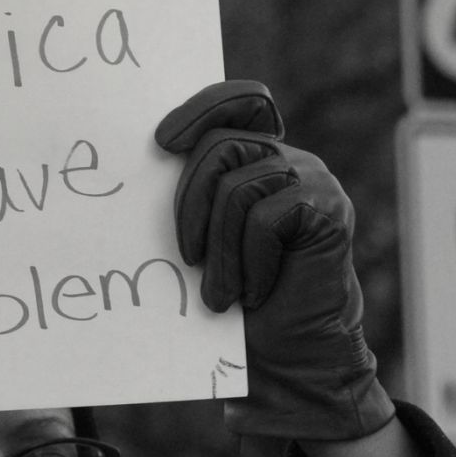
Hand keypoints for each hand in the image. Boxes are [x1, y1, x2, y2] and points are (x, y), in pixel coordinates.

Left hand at [156, 80, 393, 439]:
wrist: (285, 354)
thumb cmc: (234, 299)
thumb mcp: (201, 239)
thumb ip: (191, 196)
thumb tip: (127, 169)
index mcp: (256, 159)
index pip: (238, 102)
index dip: (202, 107)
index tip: (161, 141)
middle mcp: (287, 160)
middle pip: (220, 145)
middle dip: (189, 204)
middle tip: (187, 260)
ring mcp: (312, 181)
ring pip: (237, 186)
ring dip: (218, 250)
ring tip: (220, 292)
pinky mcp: (328, 210)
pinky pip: (265, 218)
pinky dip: (249, 263)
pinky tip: (255, 293)